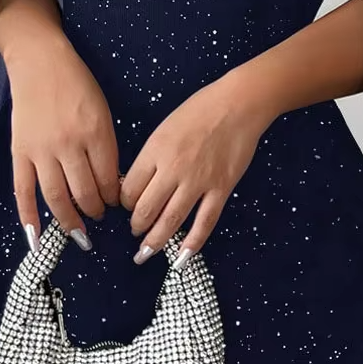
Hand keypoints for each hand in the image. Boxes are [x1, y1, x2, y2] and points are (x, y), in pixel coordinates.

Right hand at [6, 38, 121, 248]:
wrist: (40, 62)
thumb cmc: (76, 84)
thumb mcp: (102, 110)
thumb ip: (105, 146)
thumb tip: (108, 183)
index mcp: (95, 133)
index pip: (108, 179)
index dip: (114, 196)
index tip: (115, 202)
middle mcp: (69, 145)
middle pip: (85, 192)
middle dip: (95, 210)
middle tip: (99, 216)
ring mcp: (42, 150)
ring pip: (56, 197)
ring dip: (70, 220)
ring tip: (80, 233)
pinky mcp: (20, 152)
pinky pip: (23, 190)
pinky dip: (29, 217)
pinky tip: (36, 237)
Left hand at [120, 72, 272, 262]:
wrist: (238, 105)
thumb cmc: (199, 111)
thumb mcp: (164, 128)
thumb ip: (151, 157)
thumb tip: (139, 185)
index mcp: (154, 151)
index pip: (129, 189)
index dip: (124, 203)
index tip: (128, 206)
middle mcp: (173, 169)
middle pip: (146, 209)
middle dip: (136, 226)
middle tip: (135, 232)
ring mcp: (198, 181)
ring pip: (171, 220)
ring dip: (155, 240)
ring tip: (146, 252)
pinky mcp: (221, 189)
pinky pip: (204, 222)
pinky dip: (192, 243)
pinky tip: (181, 258)